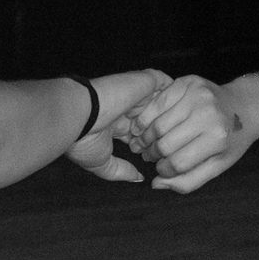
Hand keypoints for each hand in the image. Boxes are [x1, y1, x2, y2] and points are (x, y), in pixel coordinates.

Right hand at [67, 69, 168, 183]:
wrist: (79, 114)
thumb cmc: (83, 140)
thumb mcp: (102, 163)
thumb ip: (122, 171)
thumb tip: (139, 178)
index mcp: (117, 125)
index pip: (142, 134)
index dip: (151, 146)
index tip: (153, 157)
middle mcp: (128, 109)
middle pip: (156, 119)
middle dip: (164, 134)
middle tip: (165, 146)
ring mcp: (136, 94)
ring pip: (164, 103)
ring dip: (171, 116)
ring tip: (177, 129)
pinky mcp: (144, 81)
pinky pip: (168, 84)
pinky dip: (175, 95)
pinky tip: (179, 109)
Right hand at [129, 73, 258, 193]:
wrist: (245, 107)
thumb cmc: (230, 140)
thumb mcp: (216, 166)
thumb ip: (188, 181)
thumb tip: (156, 184)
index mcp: (218, 139)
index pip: (178, 163)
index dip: (164, 170)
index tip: (162, 170)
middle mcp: (208, 115)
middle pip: (165, 144)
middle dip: (152, 154)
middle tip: (149, 156)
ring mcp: (197, 95)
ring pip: (157, 125)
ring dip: (146, 137)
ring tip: (145, 143)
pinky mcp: (187, 81)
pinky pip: (156, 103)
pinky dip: (146, 117)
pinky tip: (145, 126)